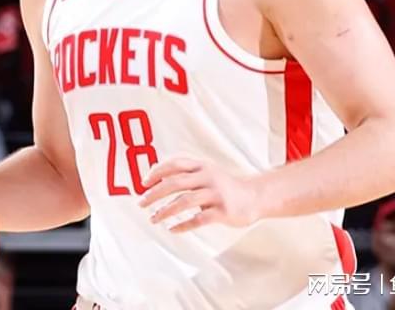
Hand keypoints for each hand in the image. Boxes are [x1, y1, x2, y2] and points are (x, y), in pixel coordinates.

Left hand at [138, 157, 261, 232]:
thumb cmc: (224, 185)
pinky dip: (182, 225)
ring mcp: (216, 194)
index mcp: (202, 166)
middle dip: (155, 193)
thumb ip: (185, 173)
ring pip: (184, 202)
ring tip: (153, 219)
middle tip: (141, 203)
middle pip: (175, 183)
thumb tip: (155, 175)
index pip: (175, 164)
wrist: (254, 196)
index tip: (143, 183)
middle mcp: (208, 177)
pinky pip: (198, 219)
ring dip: (165, 211)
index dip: (157, 171)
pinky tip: (172, 229)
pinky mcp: (222, 211)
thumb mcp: (206, 172)